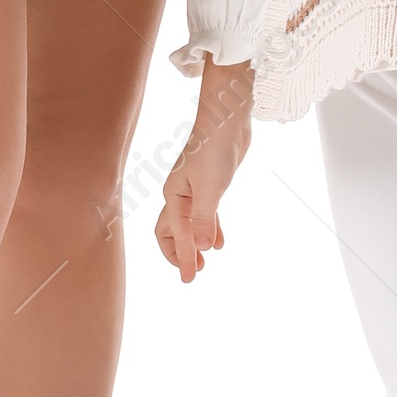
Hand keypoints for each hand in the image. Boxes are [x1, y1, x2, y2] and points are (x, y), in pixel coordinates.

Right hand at [155, 60, 254, 282]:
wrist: (226, 117)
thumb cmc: (214, 148)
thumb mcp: (210, 187)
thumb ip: (205, 218)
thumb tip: (202, 249)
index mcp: (173, 196)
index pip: (174, 234)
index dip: (181, 258)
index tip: (189, 279)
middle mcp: (179, 195)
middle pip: (171, 231)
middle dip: (179, 253)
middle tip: (192, 275)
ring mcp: (194, 189)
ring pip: (188, 224)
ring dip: (195, 244)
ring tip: (203, 265)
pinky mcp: (210, 184)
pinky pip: (205, 215)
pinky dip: (209, 229)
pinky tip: (219, 243)